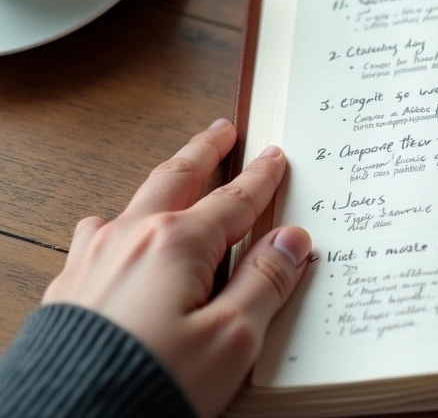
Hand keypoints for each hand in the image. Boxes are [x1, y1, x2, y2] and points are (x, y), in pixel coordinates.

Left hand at [42, 119, 310, 417]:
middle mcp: (131, 238)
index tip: (275, 158)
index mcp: (177, 244)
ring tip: (174, 178)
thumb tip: (291, 240)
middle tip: (223, 131)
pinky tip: (118, 236)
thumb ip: (265, 283)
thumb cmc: (152, 383)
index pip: (234, 200)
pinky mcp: (69, 288)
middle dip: (204, 152)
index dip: (261, 178)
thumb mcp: (233, 337)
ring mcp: (93, 260)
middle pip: (176, 179)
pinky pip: (98, 236)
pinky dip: (121, 224)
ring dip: (161, 184)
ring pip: (133, 203)